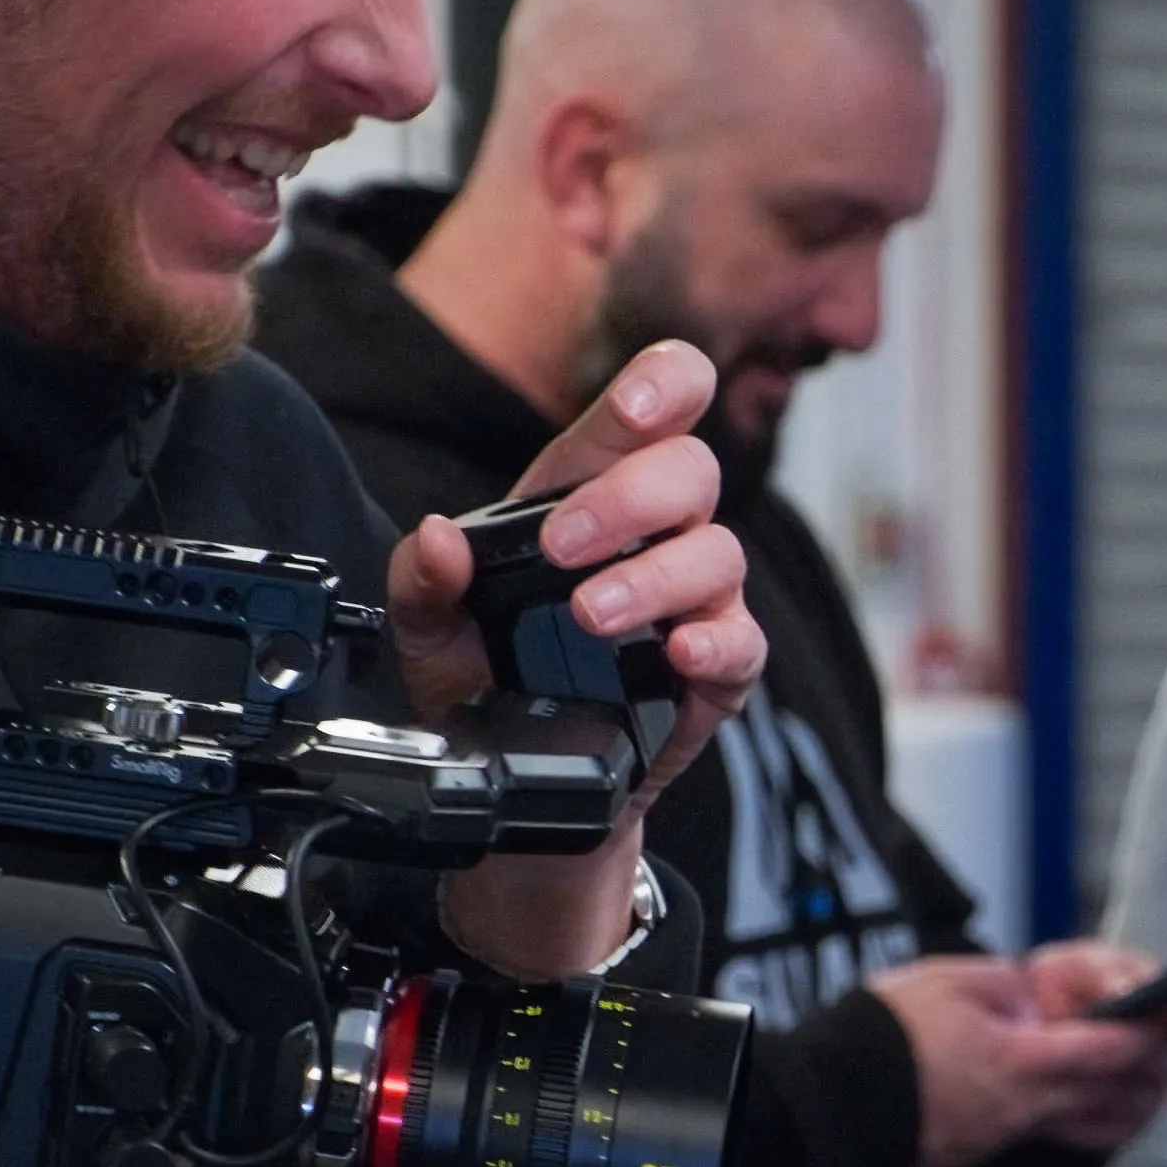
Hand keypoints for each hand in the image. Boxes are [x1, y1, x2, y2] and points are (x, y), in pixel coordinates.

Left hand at [391, 341, 765, 975]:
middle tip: (561, 547)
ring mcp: (694, 601)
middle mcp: (654, 536)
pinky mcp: (718, 672)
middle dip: (629, 498)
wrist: (516, 782)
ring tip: (592, 615)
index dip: (663, 384)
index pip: (650, 410)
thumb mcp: (429, 634)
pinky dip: (716, 642)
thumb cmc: (486, 686)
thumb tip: (437, 540)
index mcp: (589, 495)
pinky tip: (678, 654)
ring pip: (719, 553)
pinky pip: (743, 642)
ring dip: (655, 577)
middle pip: (691, 470)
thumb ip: (424, 581)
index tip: (640, 404)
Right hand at [868, 949, 1166, 1166]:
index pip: (1113, 1050)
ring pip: (1106, 1126)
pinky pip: (1075, 1137)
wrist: (833, 1102)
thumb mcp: (952, 981)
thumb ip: (1013, 986)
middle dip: (1161, 1066)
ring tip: (1157, 1066)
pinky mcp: (1001, 1149)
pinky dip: (1106, 1118)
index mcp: (1021, 1062)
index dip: (1154, 1031)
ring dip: (1142, 1098)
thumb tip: (1050, 999)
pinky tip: (1108, 1096)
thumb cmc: (886, 1035)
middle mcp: (1029, 1108)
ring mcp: (1016, 1135)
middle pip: (1123, 1096)